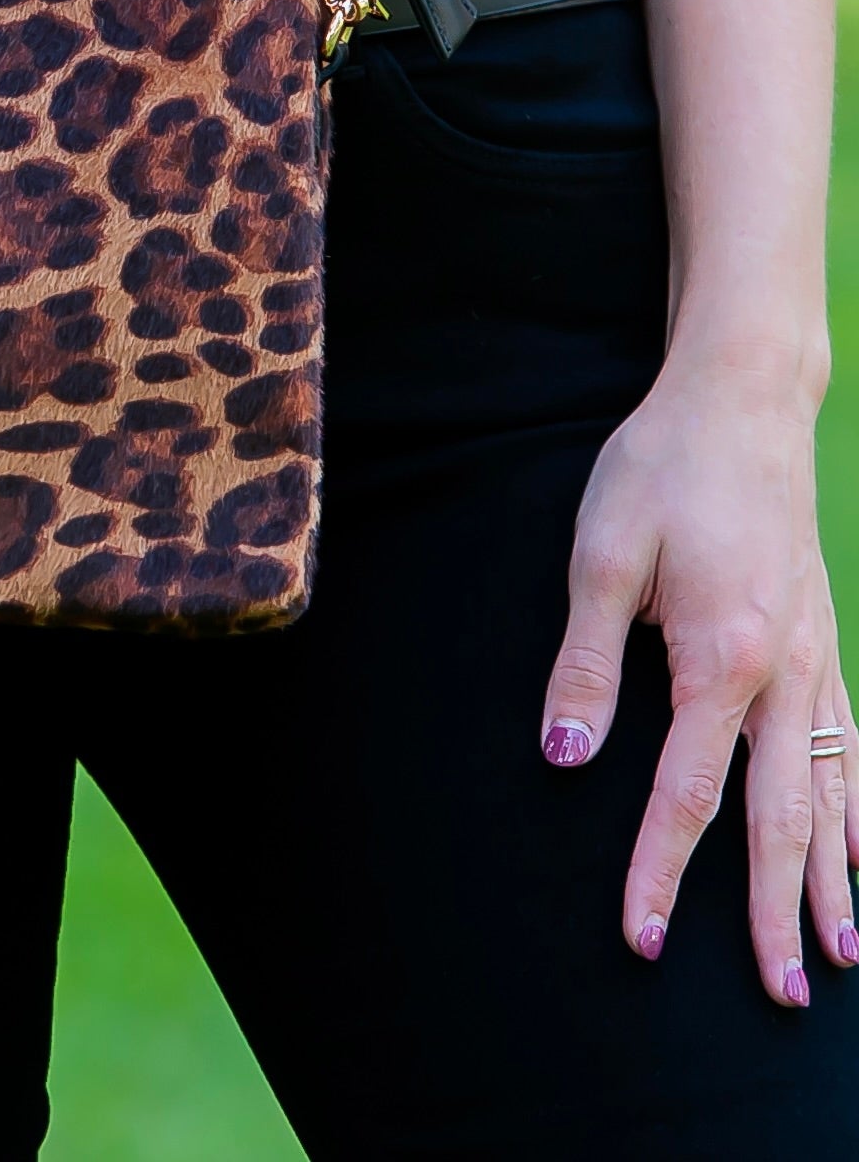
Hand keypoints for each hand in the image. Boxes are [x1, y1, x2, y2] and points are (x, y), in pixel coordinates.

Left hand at [540, 356, 858, 1004]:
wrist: (740, 400)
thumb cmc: (662, 469)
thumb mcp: (603, 555)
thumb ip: (587, 662)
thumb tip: (566, 759)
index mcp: (721, 658)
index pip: (687, 793)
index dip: (661, 872)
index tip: (643, 939)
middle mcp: (784, 671)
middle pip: (781, 815)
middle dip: (775, 910)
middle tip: (783, 996)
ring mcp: (815, 656)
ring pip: (832, 790)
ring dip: (832, 878)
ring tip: (841, 956)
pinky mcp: (821, 636)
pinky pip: (854, 742)